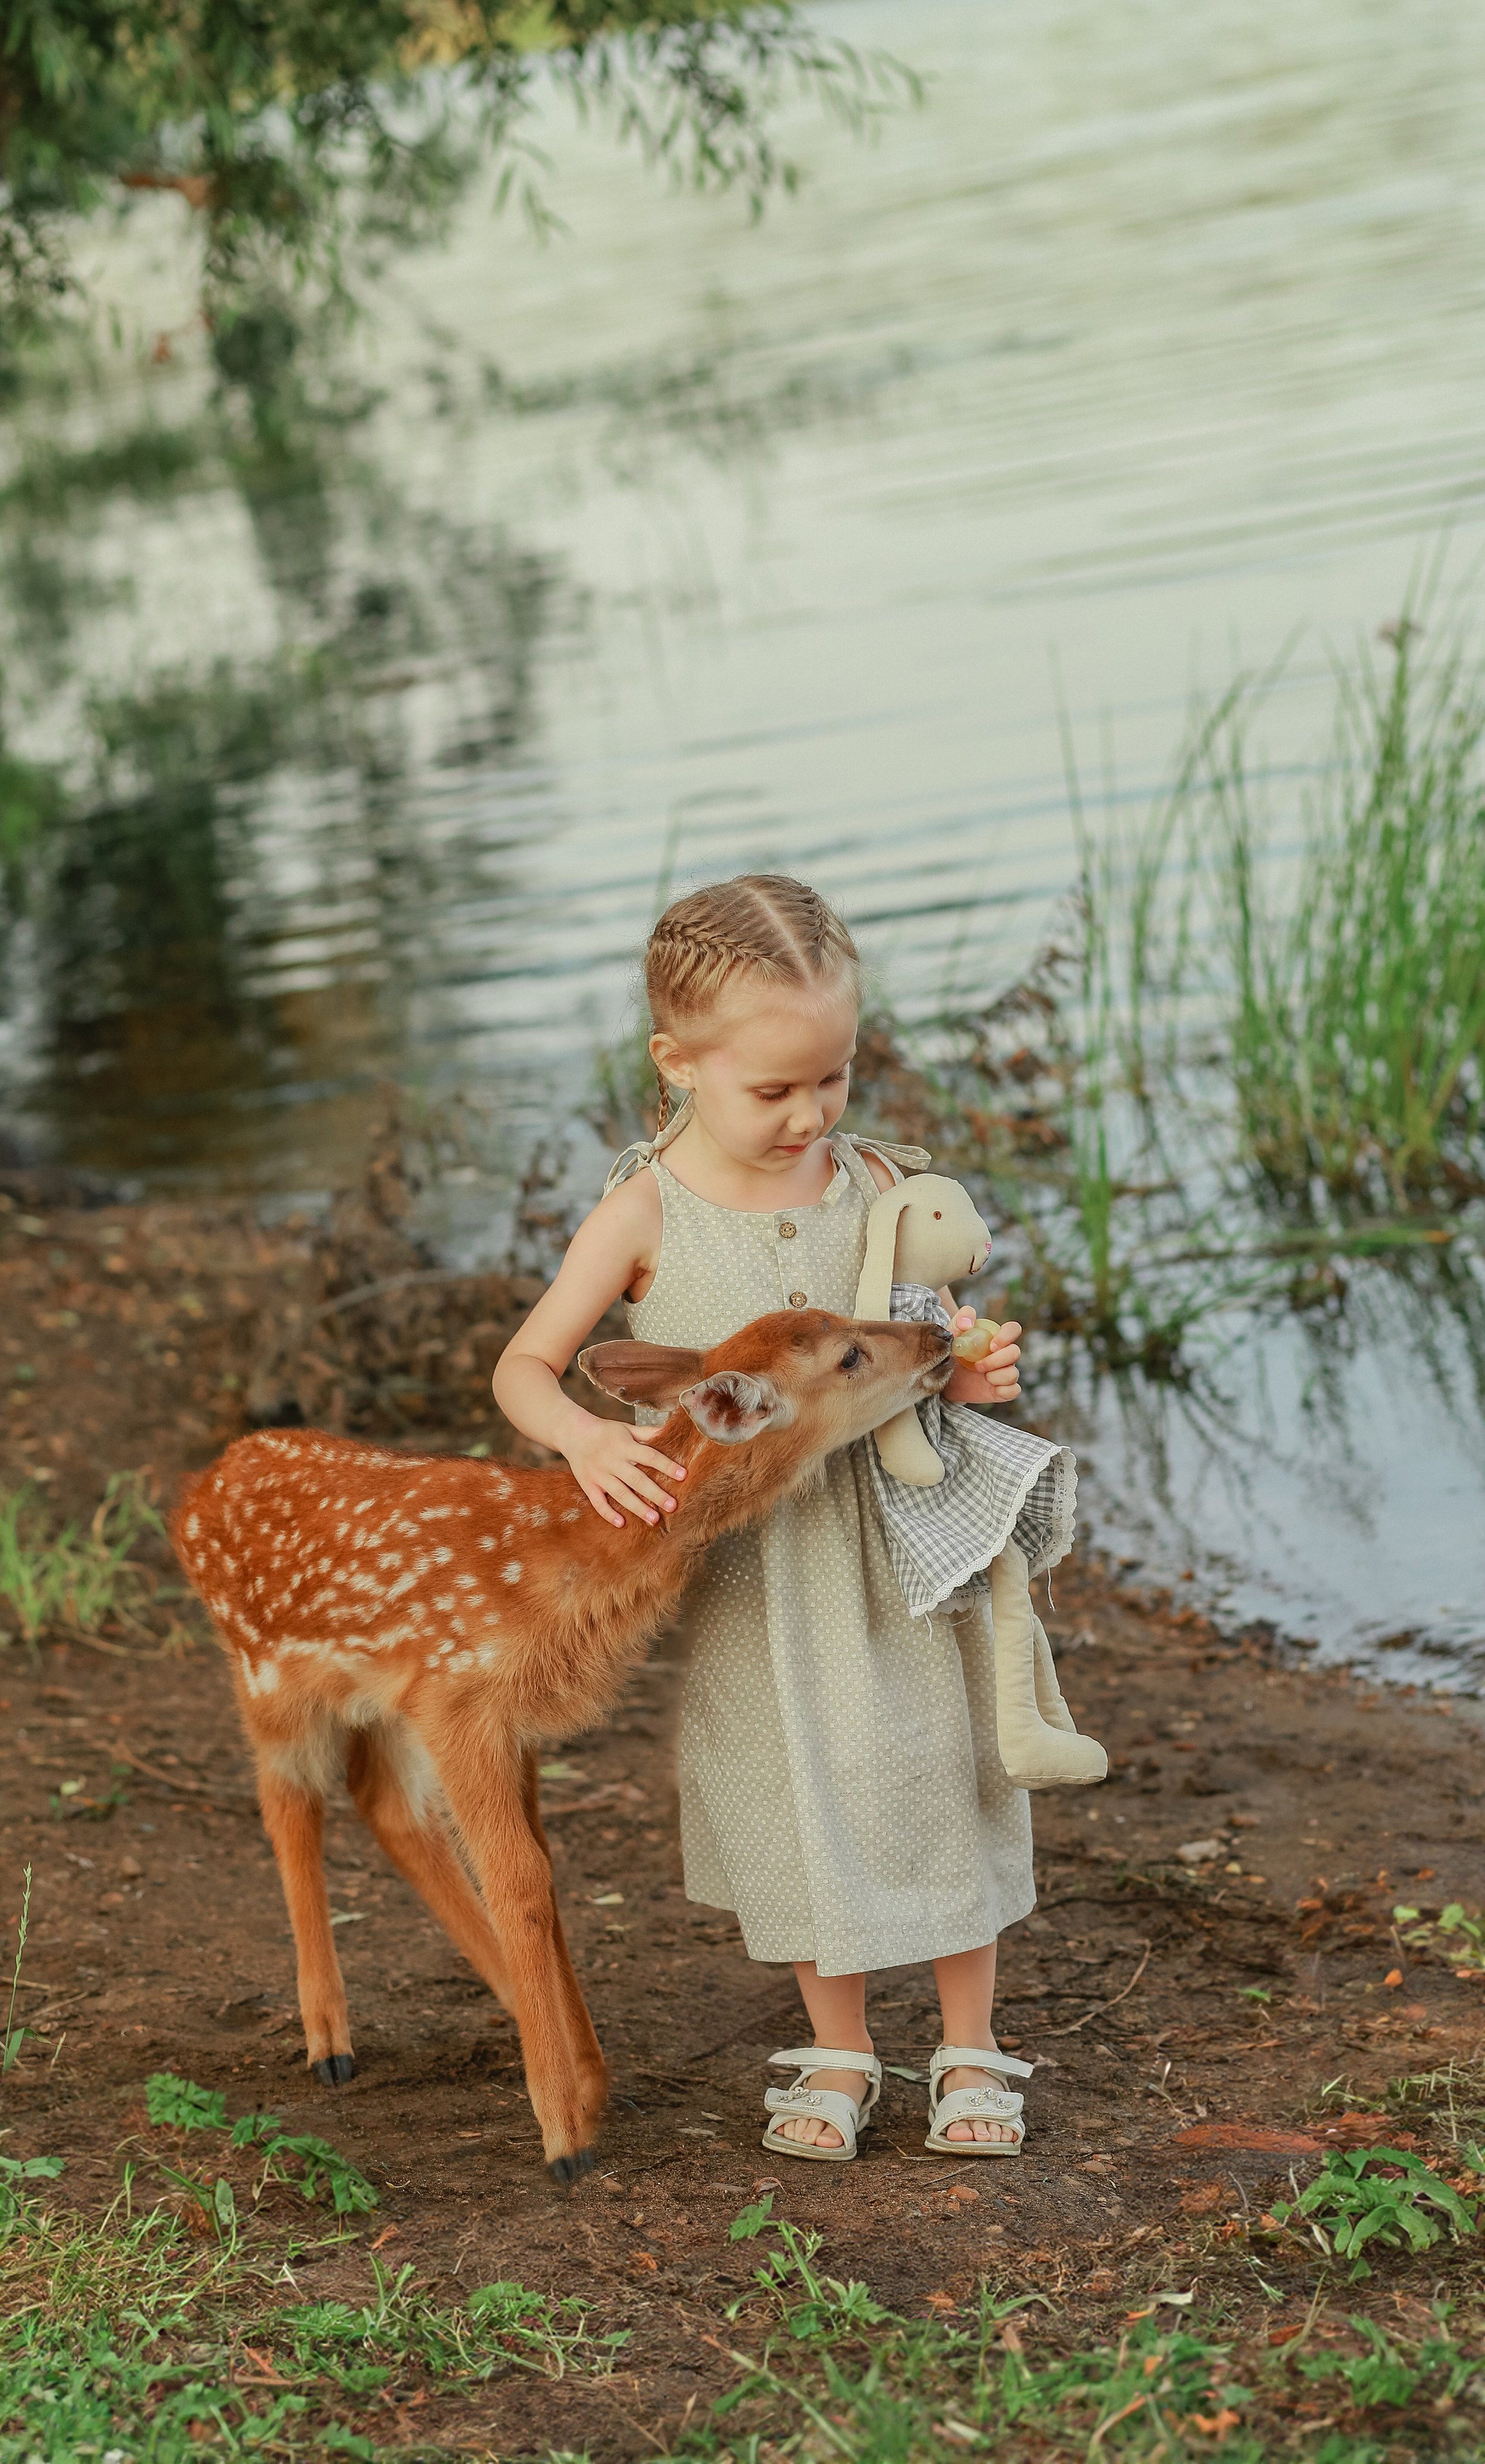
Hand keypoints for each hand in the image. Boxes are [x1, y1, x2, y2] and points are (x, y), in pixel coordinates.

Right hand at [563, 1412, 687, 1528]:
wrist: (573, 1433)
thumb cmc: (605, 1432)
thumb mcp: (626, 1428)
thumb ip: (647, 1432)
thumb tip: (670, 1430)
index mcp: (624, 1446)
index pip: (649, 1456)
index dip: (666, 1465)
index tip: (683, 1475)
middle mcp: (612, 1461)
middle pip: (637, 1479)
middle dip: (655, 1493)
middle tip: (673, 1506)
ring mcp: (599, 1475)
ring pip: (620, 1494)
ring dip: (637, 1507)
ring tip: (654, 1519)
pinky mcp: (588, 1485)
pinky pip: (597, 1502)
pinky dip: (608, 1513)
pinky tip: (621, 1524)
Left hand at [945, 1310, 1021, 1405]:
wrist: (944, 1377)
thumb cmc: (952, 1350)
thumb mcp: (952, 1331)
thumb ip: (960, 1319)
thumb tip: (968, 1323)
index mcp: (995, 1337)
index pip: (1013, 1329)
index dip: (1007, 1336)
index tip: (991, 1346)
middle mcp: (1004, 1353)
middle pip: (1015, 1352)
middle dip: (996, 1361)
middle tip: (977, 1366)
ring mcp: (1004, 1371)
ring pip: (1013, 1373)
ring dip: (996, 1377)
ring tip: (981, 1376)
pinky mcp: (1002, 1389)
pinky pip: (1014, 1390)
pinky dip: (1003, 1391)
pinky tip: (990, 1388)